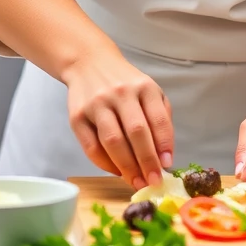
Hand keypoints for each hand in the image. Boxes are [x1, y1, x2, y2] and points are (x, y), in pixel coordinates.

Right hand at [63, 45, 173, 189]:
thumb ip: (160, 117)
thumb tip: (164, 156)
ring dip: (127, 167)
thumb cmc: (125, 83)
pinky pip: (91, 146)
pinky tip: (117, 171)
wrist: (89, 63)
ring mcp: (97, 104)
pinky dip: (105, 164)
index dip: (164, 145)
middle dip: (146, 161)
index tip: (168, 165)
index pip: (158, 119)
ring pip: (113, 141)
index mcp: (144, 87)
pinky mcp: (77, 116)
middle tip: (153, 182)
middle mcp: (120, 93)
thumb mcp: (149, 90)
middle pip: (136, 132)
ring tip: (136, 182)